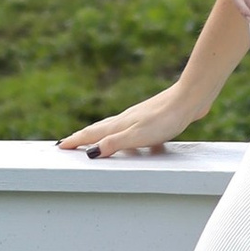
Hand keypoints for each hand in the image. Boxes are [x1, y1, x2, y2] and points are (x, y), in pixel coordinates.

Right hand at [60, 84, 201, 159]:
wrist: (189, 98)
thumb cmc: (165, 118)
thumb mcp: (137, 135)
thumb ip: (114, 143)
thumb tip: (90, 152)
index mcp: (120, 124)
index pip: (92, 133)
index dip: (75, 140)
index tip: (60, 146)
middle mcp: (126, 119)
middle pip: (99, 129)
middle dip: (83, 136)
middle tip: (69, 142)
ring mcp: (139, 118)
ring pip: (115, 129)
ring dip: (102, 136)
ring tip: (94, 141)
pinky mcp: (153, 120)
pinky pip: (132, 131)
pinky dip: (125, 137)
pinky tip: (135, 142)